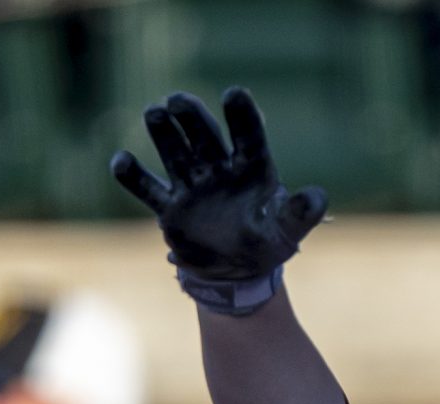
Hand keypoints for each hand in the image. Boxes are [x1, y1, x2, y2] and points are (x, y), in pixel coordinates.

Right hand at [111, 88, 326, 294]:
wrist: (236, 275)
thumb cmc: (266, 246)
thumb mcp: (287, 233)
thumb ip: (299, 214)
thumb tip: (318, 197)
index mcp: (252, 171)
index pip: (248, 138)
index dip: (242, 117)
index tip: (234, 93)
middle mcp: (219, 170)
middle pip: (204, 136)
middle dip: (191, 117)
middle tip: (178, 100)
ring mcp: (192, 186)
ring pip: (175, 153)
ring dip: (164, 133)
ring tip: (155, 112)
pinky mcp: (170, 208)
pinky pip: (147, 188)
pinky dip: (133, 175)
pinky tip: (121, 161)